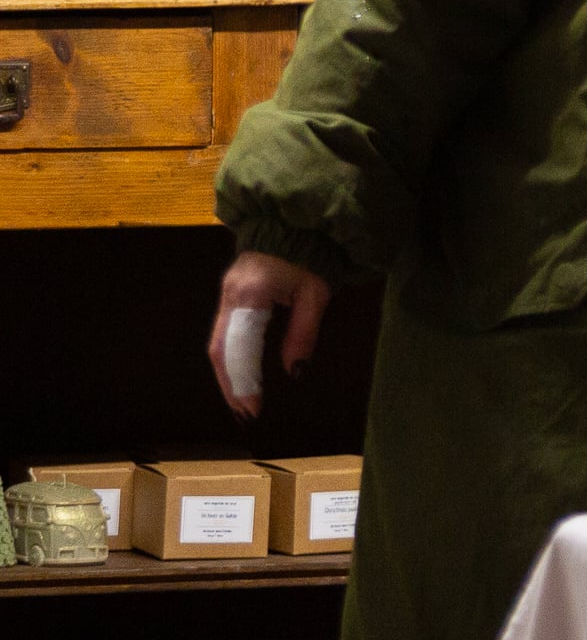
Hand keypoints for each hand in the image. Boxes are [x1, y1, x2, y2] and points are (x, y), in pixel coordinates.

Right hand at [210, 250, 329, 417]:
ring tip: (241, 404)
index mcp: (252, 292)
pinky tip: (238, 378)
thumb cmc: (311, 257)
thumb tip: (294, 373)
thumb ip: (304, 332)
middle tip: (245, 415)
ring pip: (217, 344)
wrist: (293, 225)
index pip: (241, 346)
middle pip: (221, 349)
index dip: (244, 380)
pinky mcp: (228, 296)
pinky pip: (222, 334)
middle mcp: (231, 295)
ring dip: (227, 376)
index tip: (253, 409)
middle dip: (231, 384)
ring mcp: (225, 295)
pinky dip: (228, 360)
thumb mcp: (316, 293)